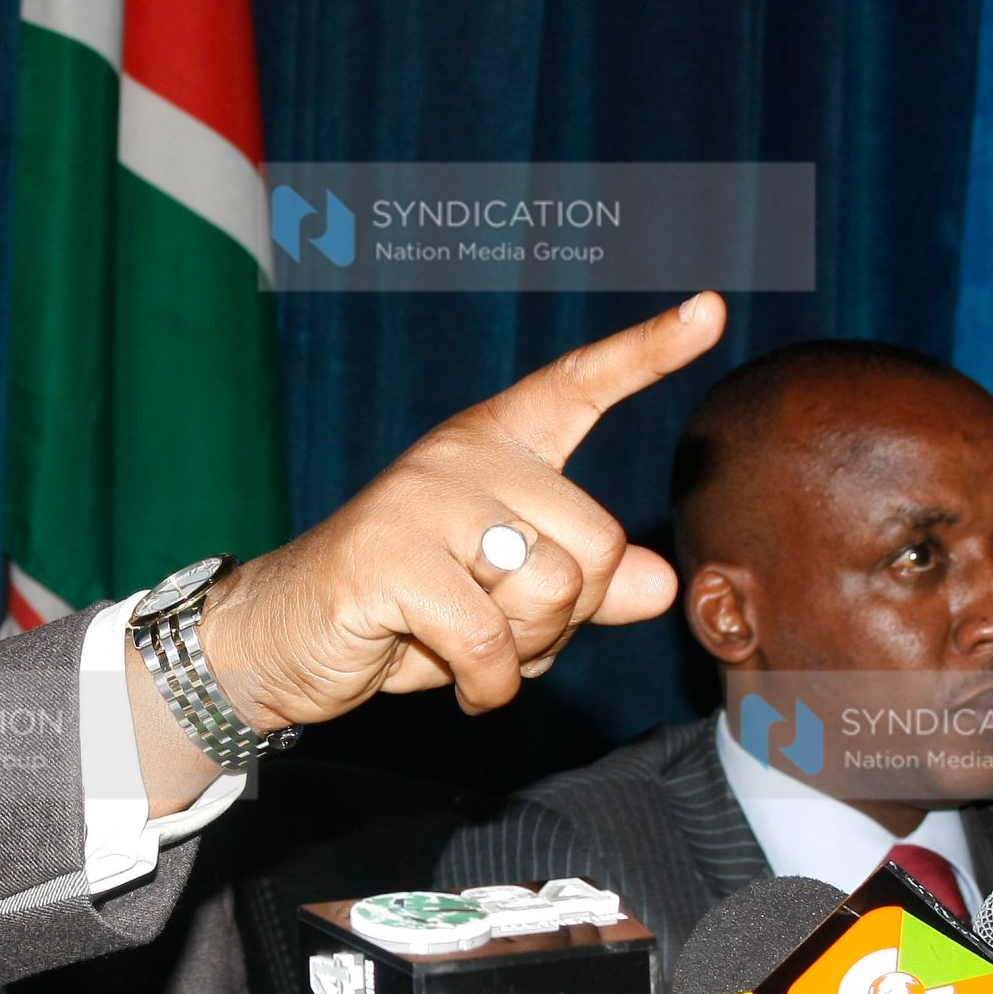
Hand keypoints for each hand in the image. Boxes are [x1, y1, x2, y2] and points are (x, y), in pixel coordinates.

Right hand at [204, 292, 726, 728]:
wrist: (282, 638)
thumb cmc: (404, 611)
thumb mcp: (506, 598)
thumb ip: (584, 586)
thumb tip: (663, 583)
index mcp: (496, 446)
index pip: (579, 385)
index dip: (648, 352)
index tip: (711, 309)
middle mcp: (462, 456)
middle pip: (593, 543)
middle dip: (566, 618)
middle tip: (504, 633)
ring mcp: (422, 500)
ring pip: (548, 590)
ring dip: (523, 654)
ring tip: (469, 649)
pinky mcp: (387, 557)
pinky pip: (489, 640)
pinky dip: (487, 684)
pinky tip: (460, 683)